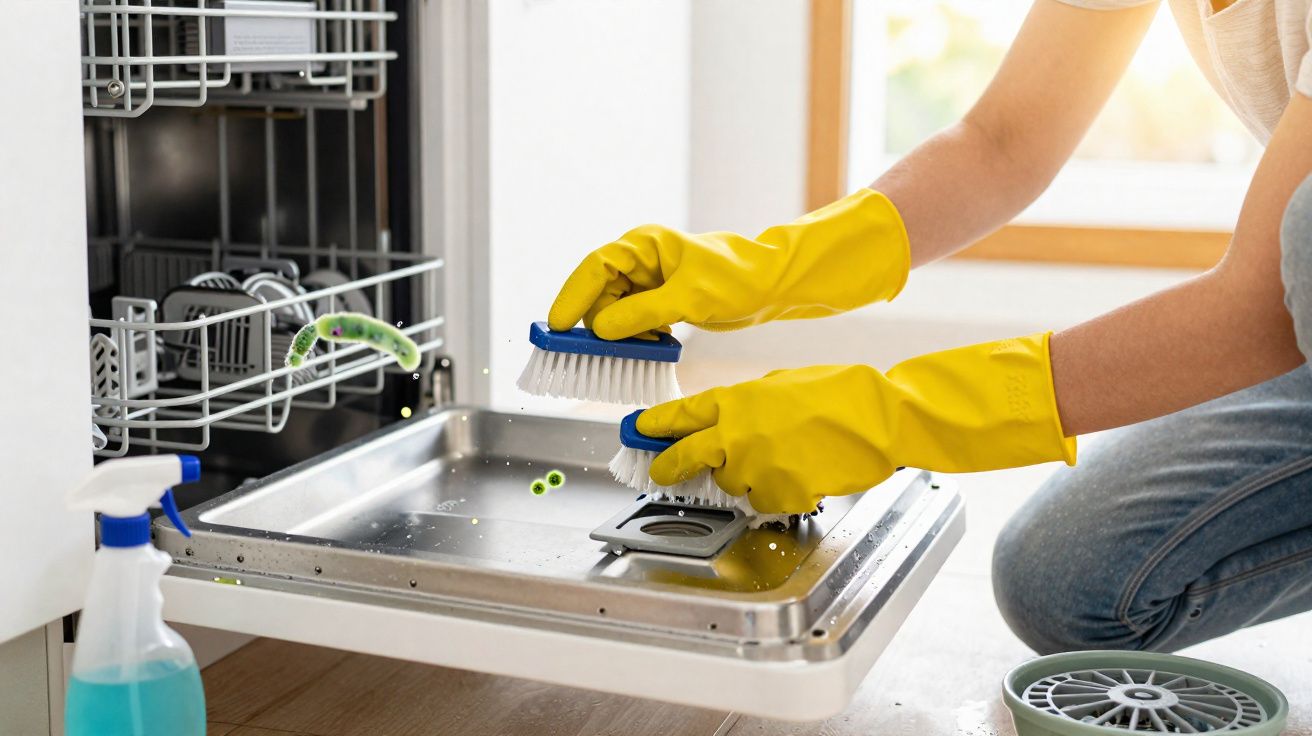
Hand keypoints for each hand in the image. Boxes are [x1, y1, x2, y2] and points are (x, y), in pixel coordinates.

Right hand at [547, 189, 910, 339]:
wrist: (770, 285)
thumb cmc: (737, 278)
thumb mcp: (690, 297)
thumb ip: (643, 313)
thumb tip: (603, 330)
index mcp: (643, 245)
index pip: (593, 268)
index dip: (571, 298)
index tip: (557, 328)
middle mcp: (638, 262)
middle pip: (597, 296)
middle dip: (598, 325)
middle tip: (603, 353)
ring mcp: (646, 284)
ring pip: (611, 315)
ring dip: (621, 337)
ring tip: (647, 346)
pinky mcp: (657, 304)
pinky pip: (631, 325)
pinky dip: (636, 340)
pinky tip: (656, 346)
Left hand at [636, 333, 1076, 513]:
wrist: (879, 418)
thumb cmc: (839, 394)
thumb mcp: (780, 384)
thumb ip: (746, 405)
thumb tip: (728, 420)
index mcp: (736, 401)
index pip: (678, 415)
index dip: (651, 426)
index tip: (633, 431)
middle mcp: (736, 435)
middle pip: (684, 458)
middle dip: (667, 467)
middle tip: (659, 473)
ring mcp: (756, 468)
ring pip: (728, 485)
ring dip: (741, 479)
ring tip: (777, 459)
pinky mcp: (778, 494)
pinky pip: (762, 502)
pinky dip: (773, 494)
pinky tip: (798, 474)